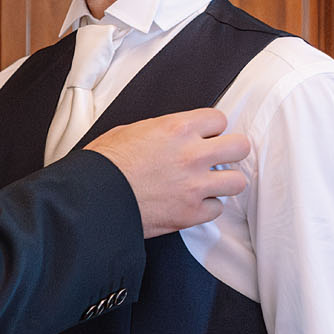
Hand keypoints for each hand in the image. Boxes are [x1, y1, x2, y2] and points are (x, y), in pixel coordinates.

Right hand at [89, 108, 249, 237]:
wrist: (93, 197)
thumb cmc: (105, 164)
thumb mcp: (132, 130)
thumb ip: (164, 130)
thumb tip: (175, 134)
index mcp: (178, 128)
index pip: (220, 119)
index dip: (212, 129)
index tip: (204, 137)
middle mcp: (192, 155)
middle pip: (240, 147)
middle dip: (230, 152)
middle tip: (217, 158)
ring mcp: (194, 186)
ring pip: (237, 182)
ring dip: (223, 182)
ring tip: (208, 183)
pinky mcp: (190, 214)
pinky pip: (217, 209)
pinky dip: (206, 208)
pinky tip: (191, 203)